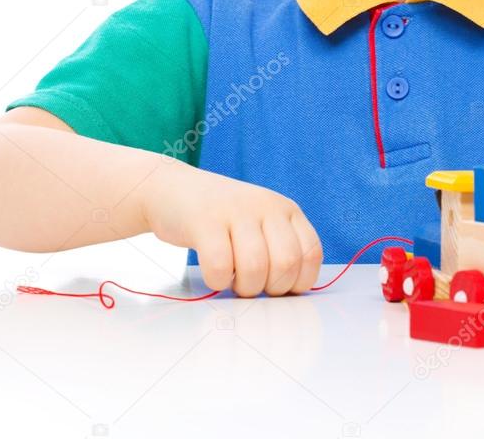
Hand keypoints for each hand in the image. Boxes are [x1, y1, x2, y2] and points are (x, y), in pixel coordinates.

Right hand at [141, 159, 322, 296]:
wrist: (173, 189)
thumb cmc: (222, 220)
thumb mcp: (261, 225)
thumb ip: (281, 250)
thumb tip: (294, 294)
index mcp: (286, 210)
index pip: (310, 254)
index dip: (297, 282)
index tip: (277, 287)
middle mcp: (267, 206)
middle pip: (286, 264)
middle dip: (270, 289)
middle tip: (251, 285)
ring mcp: (236, 211)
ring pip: (255, 268)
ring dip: (244, 287)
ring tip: (232, 279)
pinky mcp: (205, 221)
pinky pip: (220, 265)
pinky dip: (217, 281)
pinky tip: (213, 273)